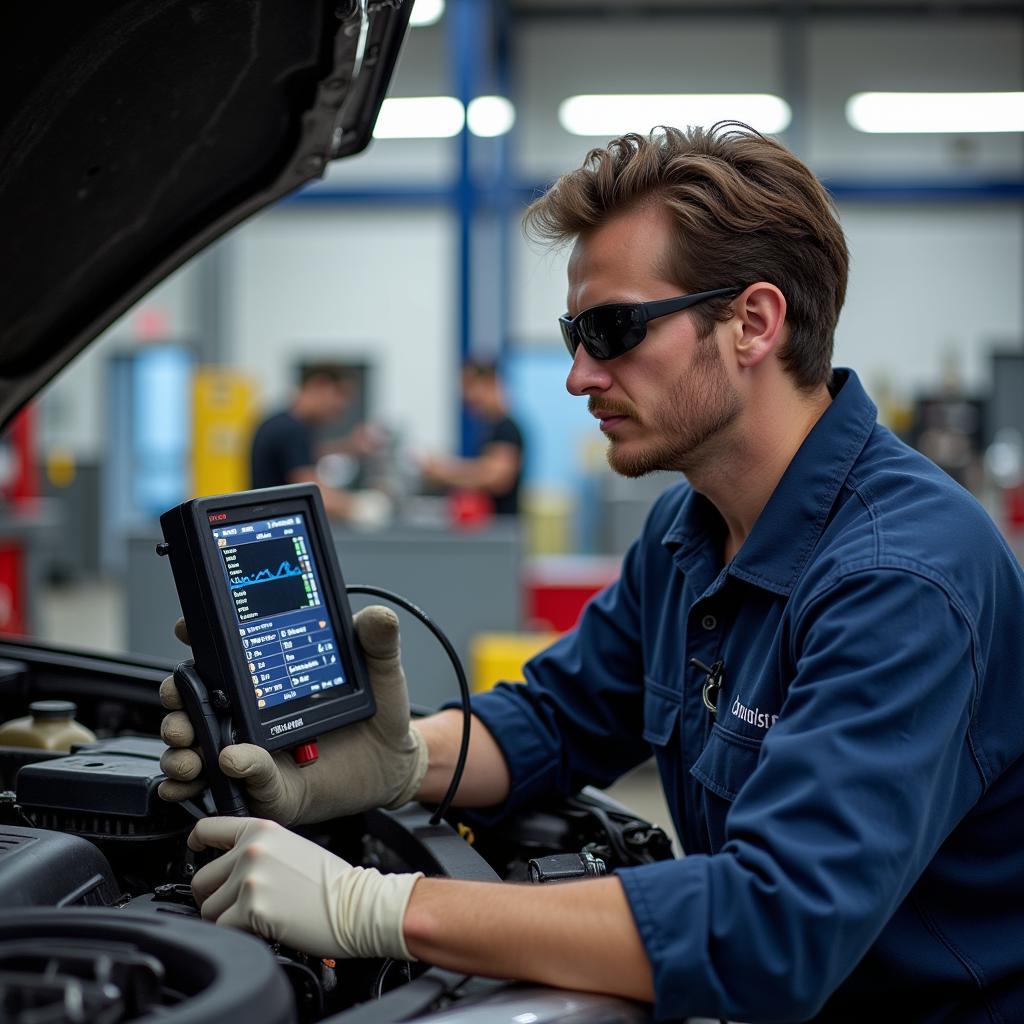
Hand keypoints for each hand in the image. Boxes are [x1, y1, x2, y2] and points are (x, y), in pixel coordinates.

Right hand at [158, 606, 428, 823]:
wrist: (394, 763)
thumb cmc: (377, 714)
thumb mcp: (379, 672)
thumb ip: (377, 644)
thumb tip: (377, 617)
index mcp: (267, 680)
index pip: (222, 656)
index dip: (197, 640)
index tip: (187, 629)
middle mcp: (251, 715)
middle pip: (195, 704)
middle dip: (175, 703)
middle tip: (180, 704)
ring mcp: (254, 751)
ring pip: (200, 750)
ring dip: (182, 750)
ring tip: (189, 749)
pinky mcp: (268, 787)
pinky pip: (241, 784)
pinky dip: (228, 776)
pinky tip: (226, 766)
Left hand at [189, 817, 420, 958]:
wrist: (358, 904)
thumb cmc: (332, 882)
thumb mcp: (291, 847)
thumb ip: (257, 849)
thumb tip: (224, 864)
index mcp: (261, 829)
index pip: (206, 828)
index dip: (196, 845)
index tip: (196, 852)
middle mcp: (252, 850)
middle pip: (200, 879)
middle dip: (215, 897)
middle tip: (241, 904)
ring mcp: (251, 878)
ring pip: (207, 908)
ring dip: (226, 919)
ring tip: (258, 915)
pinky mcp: (252, 909)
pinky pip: (222, 928)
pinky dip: (238, 933)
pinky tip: (263, 926)